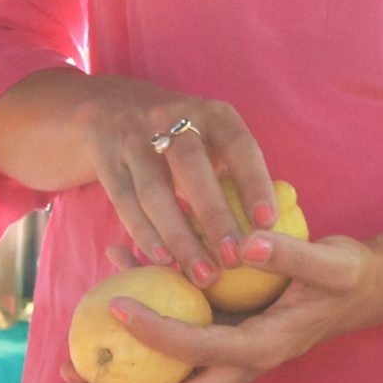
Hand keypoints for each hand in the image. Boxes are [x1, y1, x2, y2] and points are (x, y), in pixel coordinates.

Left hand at [58, 231, 376, 382]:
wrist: (364, 288)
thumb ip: (291, 254)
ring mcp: (226, 359)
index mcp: (261, 349)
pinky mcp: (219, 341)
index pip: (196, 352)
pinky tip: (116, 275)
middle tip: (68, 382)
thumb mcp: (331, 261)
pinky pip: (171, 348)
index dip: (153, 334)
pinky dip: (139, 322)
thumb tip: (246, 243)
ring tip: (67, 360)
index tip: (116, 305)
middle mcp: (238, 365)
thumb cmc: (348, 274)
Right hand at [77, 79, 278, 289]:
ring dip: (179, 236)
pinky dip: (145, 234)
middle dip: (214, 214)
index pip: (237, 144)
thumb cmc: (182, 137)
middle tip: (233, 258)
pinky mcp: (107, 161)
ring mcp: (133, 138)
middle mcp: (170, 118)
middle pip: (191, 166)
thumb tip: (274, 226)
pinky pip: (125, 202)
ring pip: (153, 190)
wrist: (109, 109)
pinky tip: (163, 261)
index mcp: (211, 113)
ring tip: (202, 274)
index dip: (253, 182)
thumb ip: (236, 171)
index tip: (268, 223)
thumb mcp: (211, 136)